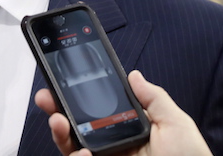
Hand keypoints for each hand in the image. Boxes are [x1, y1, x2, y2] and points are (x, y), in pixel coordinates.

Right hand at [34, 70, 212, 155]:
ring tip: (59, 122)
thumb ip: (153, 98)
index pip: (96, 111)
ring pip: (72, 148)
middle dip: (57, 110)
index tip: (63, 82)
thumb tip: (133, 75)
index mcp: (127, 130)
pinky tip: (83, 154)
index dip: (78, 97)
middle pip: (76, 127)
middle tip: (47, 98)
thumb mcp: (175, 124)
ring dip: (59, 132)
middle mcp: (113, 147)